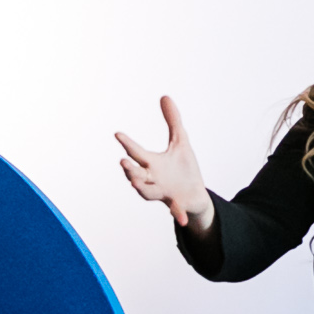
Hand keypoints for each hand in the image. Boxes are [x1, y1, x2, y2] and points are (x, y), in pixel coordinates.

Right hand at [115, 96, 214, 232]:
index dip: (127, 143)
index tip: (117, 134)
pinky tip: (180, 217)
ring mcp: (164, 193)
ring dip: (141, 188)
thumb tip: (164, 96)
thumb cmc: (183, 168)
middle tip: (123, 162)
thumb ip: (173, 120)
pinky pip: (175, 210)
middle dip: (129, 169)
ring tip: (133, 182)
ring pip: (147, 192)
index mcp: (153, 164)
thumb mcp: (181, 141)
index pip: (137, 153)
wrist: (195, 195)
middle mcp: (153, 180)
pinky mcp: (177, 203)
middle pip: (136, 175)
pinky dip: (177, 213)